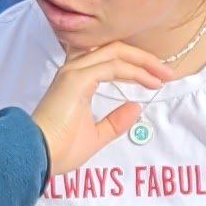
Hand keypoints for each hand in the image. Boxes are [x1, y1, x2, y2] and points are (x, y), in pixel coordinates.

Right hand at [30, 36, 169, 174]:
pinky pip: (111, 66)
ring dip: (143, 61)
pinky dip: (133, 71)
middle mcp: (74, 70)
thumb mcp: (96, 135)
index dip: (134, 64)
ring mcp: (74, 72)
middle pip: (114, 49)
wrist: (38, 156)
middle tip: (167, 71)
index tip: (156, 78)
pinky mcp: (76, 79)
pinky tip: (149, 81)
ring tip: (163, 74)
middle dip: (143, 58)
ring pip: (115, 52)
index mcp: (76, 80)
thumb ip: (115, 121)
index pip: (108, 59)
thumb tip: (136, 107)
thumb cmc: (58, 149)